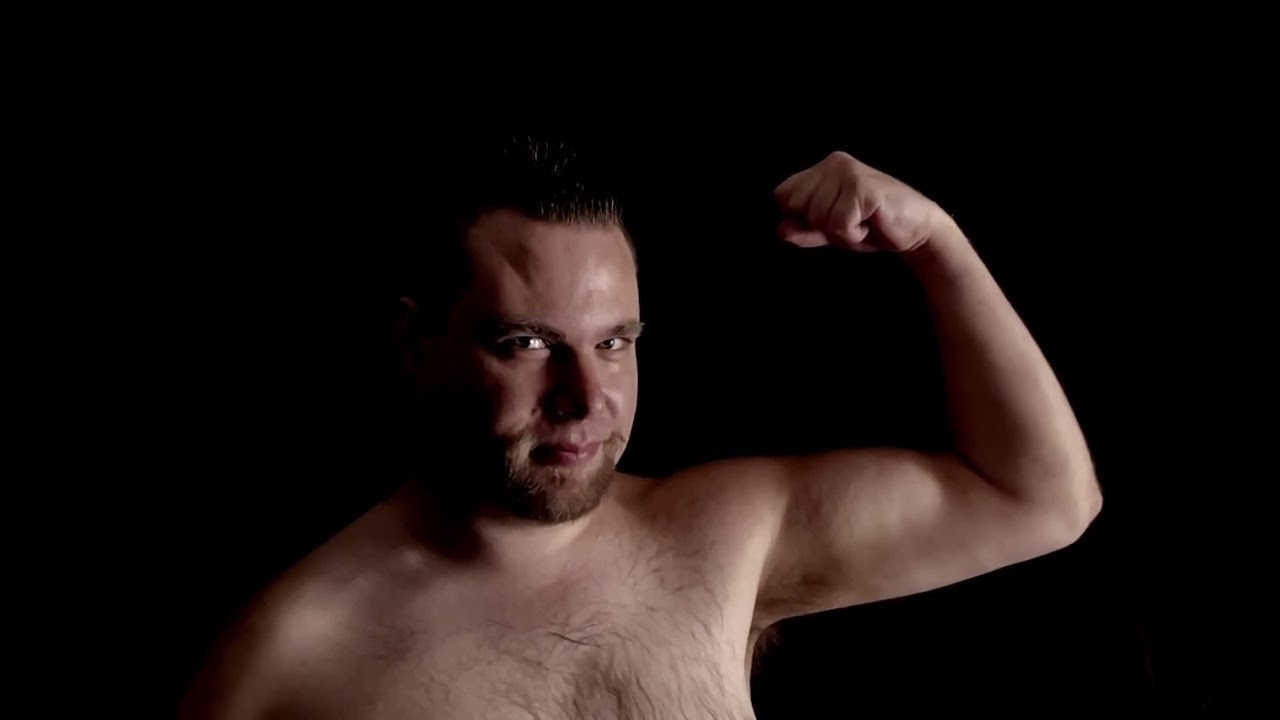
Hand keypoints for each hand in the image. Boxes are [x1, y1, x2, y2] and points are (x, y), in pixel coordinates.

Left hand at [773, 152, 958, 253]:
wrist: (916, 230)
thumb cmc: (873, 227)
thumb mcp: (830, 231)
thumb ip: (804, 231)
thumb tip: (781, 231)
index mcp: (822, 168)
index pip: (782, 196)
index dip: (801, 217)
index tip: (831, 218)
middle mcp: (833, 163)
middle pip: (795, 206)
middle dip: (820, 225)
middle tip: (850, 220)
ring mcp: (848, 172)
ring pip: (817, 218)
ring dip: (840, 232)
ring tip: (863, 221)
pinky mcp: (862, 187)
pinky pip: (839, 225)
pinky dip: (854, 234)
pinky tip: (871, 223)